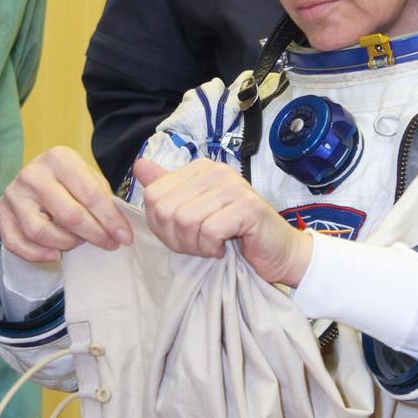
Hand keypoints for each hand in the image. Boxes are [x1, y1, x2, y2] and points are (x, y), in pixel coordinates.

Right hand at [0, 146, 132, 261]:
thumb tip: (119, 231)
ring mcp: (14, 193)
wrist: (38, 178)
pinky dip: (37, 254)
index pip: (90, 194)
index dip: (110, 219)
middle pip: (68, 215)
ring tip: (79, 242)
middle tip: (108, 244)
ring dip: (66, 244)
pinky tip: (55, 255)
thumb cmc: (70, 182)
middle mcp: (33, 173)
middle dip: (94, 234)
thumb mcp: (90, 180)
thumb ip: (104, 200)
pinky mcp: (1, 212)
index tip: (124, 237)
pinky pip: (16, 243)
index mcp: (59, 158)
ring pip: (40, 232)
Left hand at [133, 156, 312, 286]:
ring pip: (185, 221)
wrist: (279, 252)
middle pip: (166, 210)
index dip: (160, 226)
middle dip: (177, 238)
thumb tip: (138, 166)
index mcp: (200, 169)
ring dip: (196, 245)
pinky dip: (212, 248)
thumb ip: (168, 189)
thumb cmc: (236, 234)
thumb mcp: (195, 212)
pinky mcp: (247, 207)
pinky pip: (209, 231)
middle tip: (200, 244)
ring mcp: (233, 186)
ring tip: (213, 246)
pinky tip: (226, 247)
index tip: (185, 235)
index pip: (153, 195)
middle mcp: (216, 171)